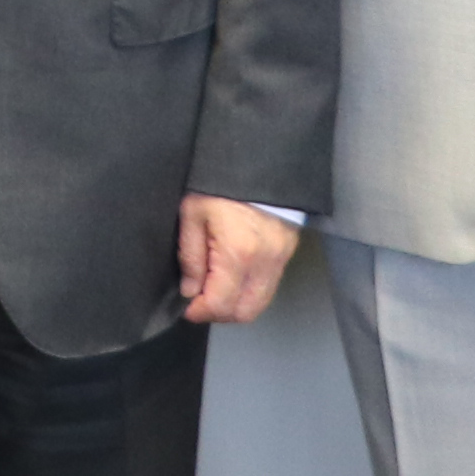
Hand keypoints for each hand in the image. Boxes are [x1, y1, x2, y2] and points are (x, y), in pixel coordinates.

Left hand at [176, 195, 301, 324]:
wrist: (257, 161)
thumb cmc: (219, 185)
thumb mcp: (192, 215)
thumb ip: (191, 257)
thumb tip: (190, 291)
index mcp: (238, 254)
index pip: (221, 304)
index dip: (200, 312)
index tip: (186, 308)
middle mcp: (264, 263)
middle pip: (245, 312)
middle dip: (219, 314)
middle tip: (199, 302)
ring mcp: (280, 259)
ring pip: (260, 303)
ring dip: (235, 305)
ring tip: (214, 290)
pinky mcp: (287, 253)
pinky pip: (269, 286)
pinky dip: (249, 292)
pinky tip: (232, 279)